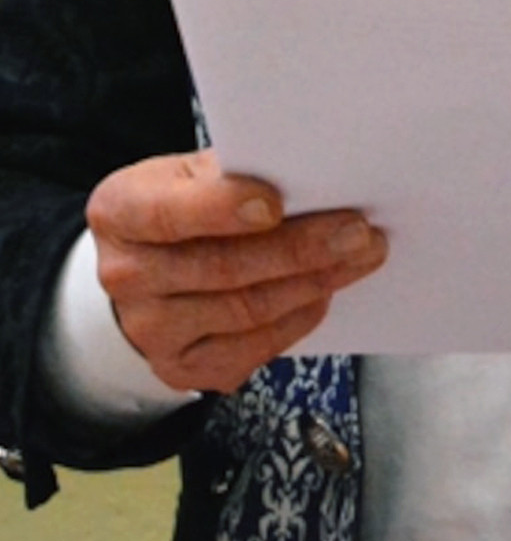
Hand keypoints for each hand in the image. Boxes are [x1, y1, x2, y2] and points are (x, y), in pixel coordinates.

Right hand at [86, 150, 387, 393]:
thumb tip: (303, 172)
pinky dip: (298, 317)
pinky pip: (252, 348)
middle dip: (300, 248)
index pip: (169, 213)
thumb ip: (230, 172)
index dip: (223, 209)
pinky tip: (325, 291)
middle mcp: (126, 277)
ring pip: (246, 310)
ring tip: (360, 255)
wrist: (141, 269)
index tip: (277, 202)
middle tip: (358, 231)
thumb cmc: (178, 206)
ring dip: (314, 282)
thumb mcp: (187, 172)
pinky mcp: (181, 368)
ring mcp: (152, 332)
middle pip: (223, 267)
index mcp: (120, 212)